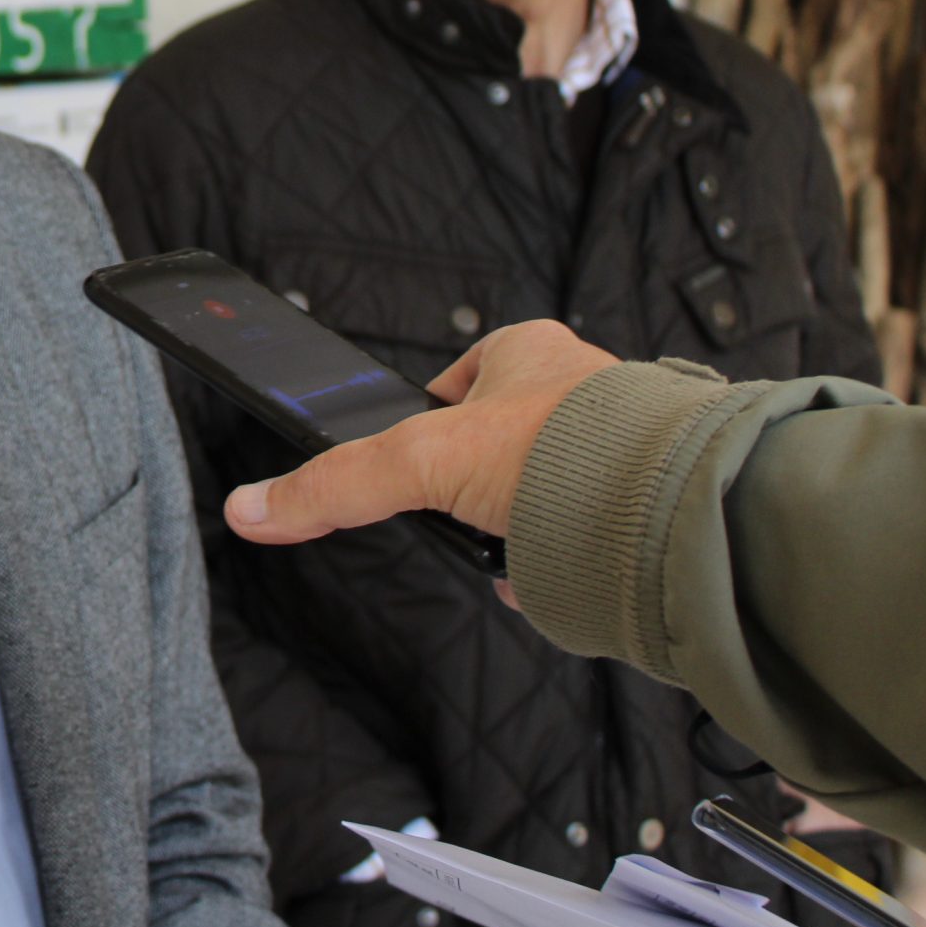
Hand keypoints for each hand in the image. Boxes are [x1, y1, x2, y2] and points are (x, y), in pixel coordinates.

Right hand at [224, 320, 619, 545]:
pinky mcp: (649, 499)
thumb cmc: (564, 451)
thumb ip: (337, 486)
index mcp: (527, 351)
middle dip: (475, 499)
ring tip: (525, 554)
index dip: (424, 430)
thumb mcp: (423, 462)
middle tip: (468, 522)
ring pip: (542, 499)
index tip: (418, 465)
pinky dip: (570, 561)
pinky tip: (567, 575)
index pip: (454, 384)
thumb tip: (252, 509)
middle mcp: (579, 390)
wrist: (673, 510)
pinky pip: (589, 533)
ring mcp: (618, 445)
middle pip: (493, 451)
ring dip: (525, 536)